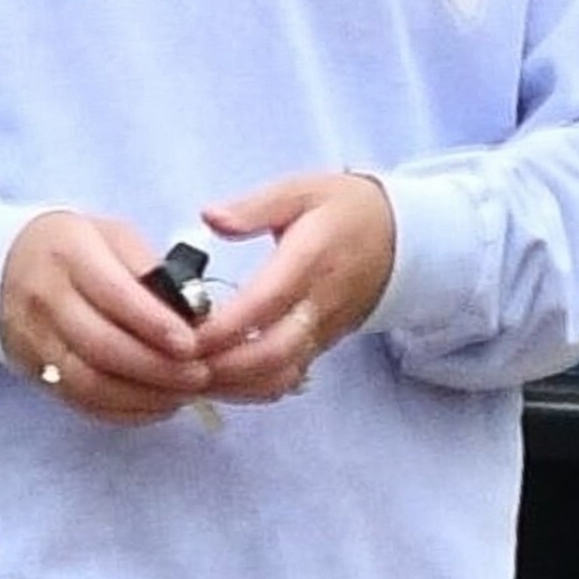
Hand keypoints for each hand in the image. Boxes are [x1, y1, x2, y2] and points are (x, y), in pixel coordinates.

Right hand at [0, 211, 212, 424]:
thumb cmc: (73, 248)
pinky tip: (156, 404)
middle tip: (199, 376)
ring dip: (143, 396)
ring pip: (90, 384)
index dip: (155, 325)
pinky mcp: (34, 372)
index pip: (114, 295)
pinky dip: (123, 411)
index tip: (193, 344)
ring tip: (183, 394)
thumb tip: (193, 313)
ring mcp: (35, 340)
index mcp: (69, 254)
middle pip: (101, 347)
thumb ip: (150, 269)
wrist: (4, 266)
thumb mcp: (112, 236)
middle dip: (157, 368)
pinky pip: (80, 403)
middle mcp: (46, 299)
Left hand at [190, 172, 394, 401]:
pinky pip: (287, 378)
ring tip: (188, 378)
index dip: (226, 325)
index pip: (267, 302)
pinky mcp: (321, 346)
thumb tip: (210, 217)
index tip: (184, 333)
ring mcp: (321, 331)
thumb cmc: (344, 209)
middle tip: (177, 364)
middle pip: (274, 353)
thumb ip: (254, 206)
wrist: (401, 238)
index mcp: (310, 259)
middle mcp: (318, 304)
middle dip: (224, 367)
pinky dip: (252, 388)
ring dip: (234, 384)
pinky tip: (217, 381)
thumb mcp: (301, 190)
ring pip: (280, 374)